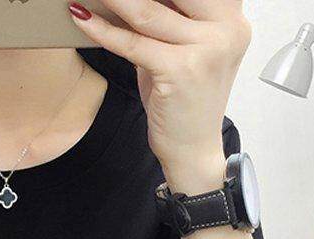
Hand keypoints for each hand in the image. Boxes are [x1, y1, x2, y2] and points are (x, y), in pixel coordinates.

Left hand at [69, 0, 251, 190]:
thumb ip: (168, 20)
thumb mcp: (182, 51)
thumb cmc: (184, 102)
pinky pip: (133, 43)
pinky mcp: (181, 71)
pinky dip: (103, 30)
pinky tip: (82, 17)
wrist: (193, 150)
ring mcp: (207, 49)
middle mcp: (227, 29)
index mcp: (232, 18)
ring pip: (148, 11)